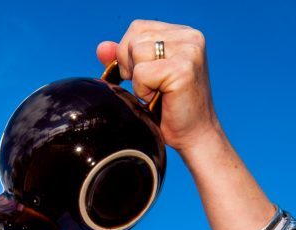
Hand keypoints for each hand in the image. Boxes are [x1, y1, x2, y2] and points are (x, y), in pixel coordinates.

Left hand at [97, 20, 220, 155]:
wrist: (194, 135)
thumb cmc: (169, 109)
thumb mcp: (143, 78)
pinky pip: (142, 73)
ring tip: (157, 93)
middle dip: (132, 68)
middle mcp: (190, 37)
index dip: (128, 54)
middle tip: (153, 88)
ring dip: (139, 80)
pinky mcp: (184, 68)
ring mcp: (189, 51)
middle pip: (134, 40)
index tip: (145, 77)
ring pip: (136, 52)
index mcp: (183, 34)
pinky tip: (161, 99)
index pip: (137, 28)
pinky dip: (143, 90)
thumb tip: (101, 48)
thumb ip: (123, 59)